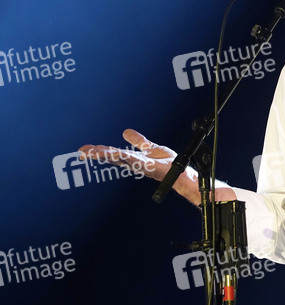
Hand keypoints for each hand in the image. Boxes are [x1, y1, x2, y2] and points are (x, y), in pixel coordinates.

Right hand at [78, 129, 201, 203]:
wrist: (182, 173)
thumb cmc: (168, 163)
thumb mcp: (151, 147)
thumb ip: (139, 141)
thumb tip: (126, 132)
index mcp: (133, 159)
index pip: (113, 153)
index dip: (99, 151)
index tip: (84, 149)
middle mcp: (135, 163)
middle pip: (113, 157)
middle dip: (97, 154)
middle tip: (82, 152)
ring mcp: (142, 166)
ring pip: (122, 159)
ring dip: (108, 155)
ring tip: (94, 152)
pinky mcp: (151, 167)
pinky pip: (137, 161)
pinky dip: (127, 157)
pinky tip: (117, 154)